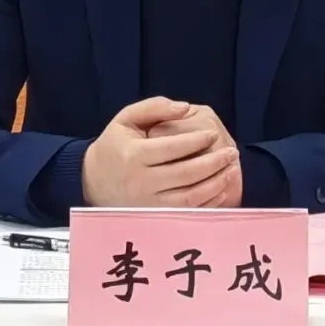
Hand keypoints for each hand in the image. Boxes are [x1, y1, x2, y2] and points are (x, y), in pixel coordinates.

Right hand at [81, 97, 239, 206]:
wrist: (93, 181)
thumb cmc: (115, 146)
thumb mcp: (126, 119)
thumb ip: (155, 107)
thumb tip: (185, 107)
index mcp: (134, 155)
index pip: (173, 148)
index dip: (197, 140)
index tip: (213, 134)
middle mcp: (141, 182)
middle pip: (186, 173)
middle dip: (214, 162)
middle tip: (231, 152)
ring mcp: (149, 204)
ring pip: (191, 196)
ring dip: (216, 183)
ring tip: (231, 169)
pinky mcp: (155, 218)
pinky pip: (188, 212)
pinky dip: (209, 202)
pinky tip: (222, 188)